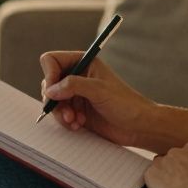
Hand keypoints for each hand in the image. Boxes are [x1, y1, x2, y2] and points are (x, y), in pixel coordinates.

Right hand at [40, 52, 154, 145]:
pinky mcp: (77, 110)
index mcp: (84, 62)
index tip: (52, 91)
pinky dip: (65, 120)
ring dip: (60, 112)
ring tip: (74, 121)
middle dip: (54, 99)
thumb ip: (73, 85)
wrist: (139, 126)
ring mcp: (77, 94)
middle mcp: (78, 76)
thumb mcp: (99, 90)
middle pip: (49, 82)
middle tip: (66, 112)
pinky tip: (78, 125)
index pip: (53, 60)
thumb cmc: (126, 104)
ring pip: (53, 100)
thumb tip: (50, 90)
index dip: (49, 75)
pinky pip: (60, 113)